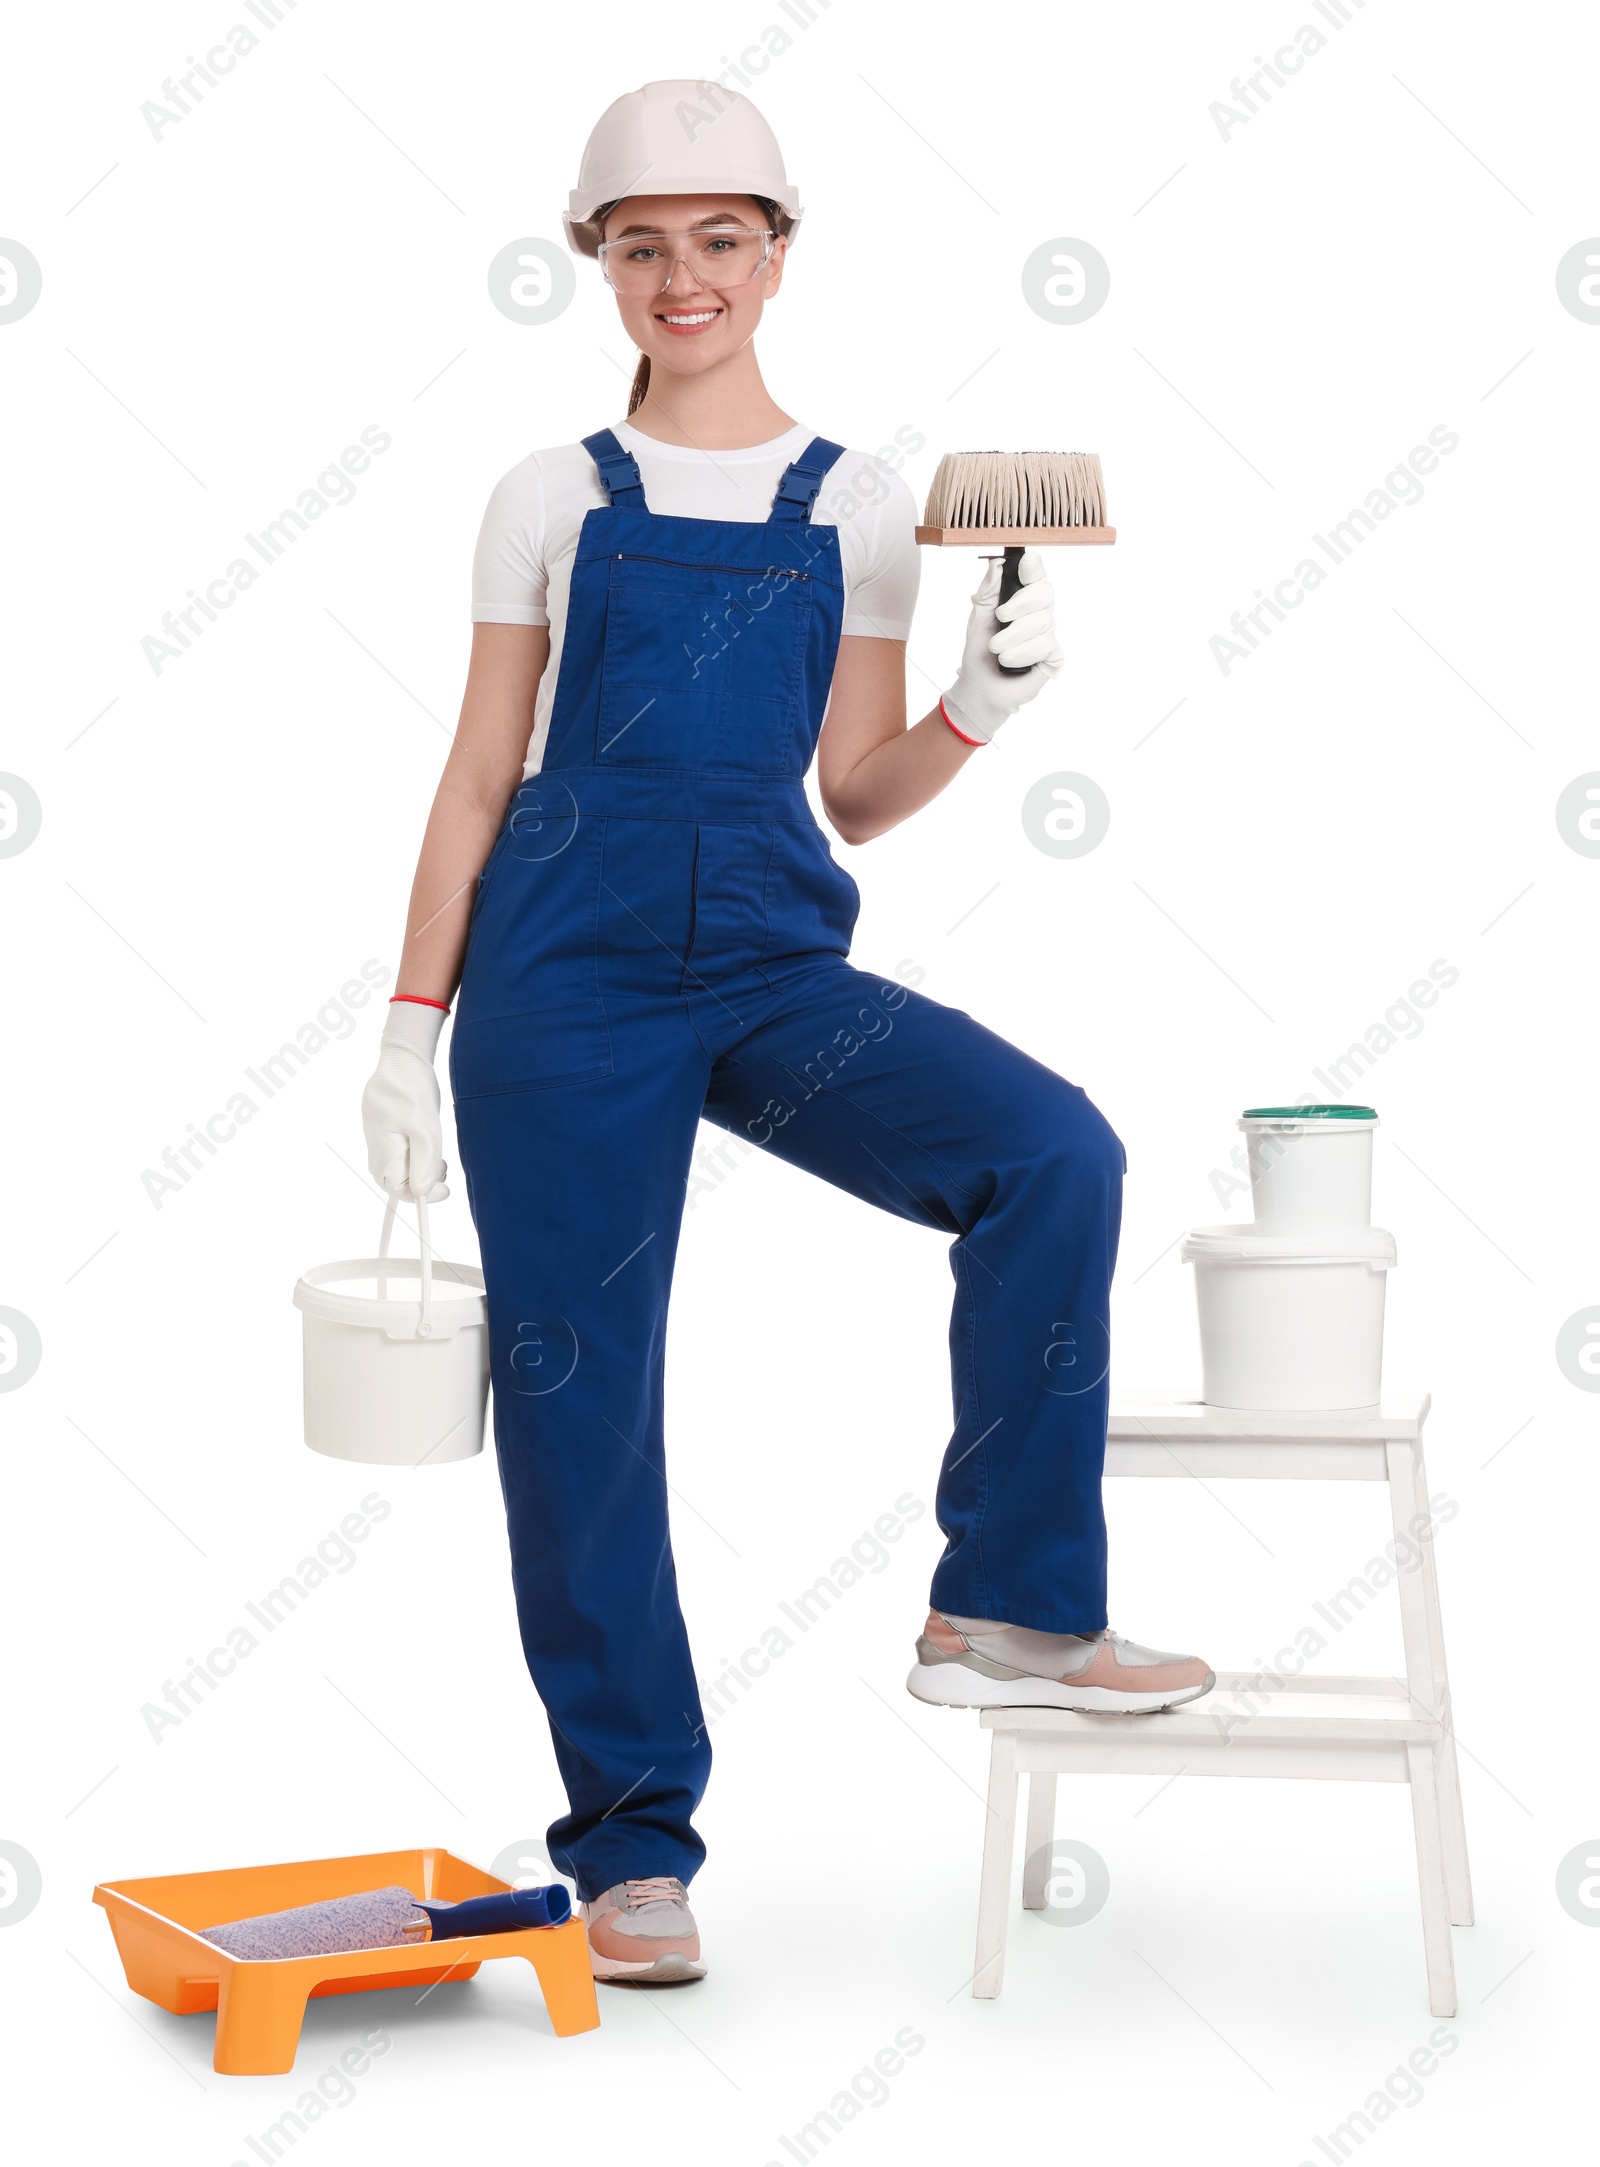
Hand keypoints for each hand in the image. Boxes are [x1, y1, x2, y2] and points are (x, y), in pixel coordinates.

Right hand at [361, 1000, 450, 1201]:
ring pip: (401, 1170)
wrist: (402, 1063)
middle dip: (423, 1183)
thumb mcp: (425, 1130)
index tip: (446, 1190)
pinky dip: (418, 1157)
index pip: (400, 1191)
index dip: (424, 1196)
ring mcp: (380, 1143)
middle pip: (398, 1184)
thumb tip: (421, 1193)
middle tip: (443, 1168)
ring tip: (439, 1156)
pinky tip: (429, 1145)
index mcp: (384, 1154)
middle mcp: (377, 1153)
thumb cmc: (411, 1093)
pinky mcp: (387, 1135)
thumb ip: (423, 1164)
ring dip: (422, 1170)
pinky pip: (401, 1156)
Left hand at [939, 549, 1063, 744]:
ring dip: (1013, 637)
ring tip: (997, 649)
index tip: (1024, 565)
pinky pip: (1045, 646)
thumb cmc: (979, 654)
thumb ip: (988, 590)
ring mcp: (1048, 634)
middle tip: (1000, 617)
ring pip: (1042, 622)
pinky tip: (1010, 662)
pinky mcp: (1053, 656)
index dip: (1034, 567)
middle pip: (1045, 593)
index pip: (1036, 573)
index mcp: (1022, 598)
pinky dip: (1022, 654)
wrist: (979, 688)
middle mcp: (1039, 613)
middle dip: (1019, 605)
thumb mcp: (978, 617)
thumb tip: (996, 564)